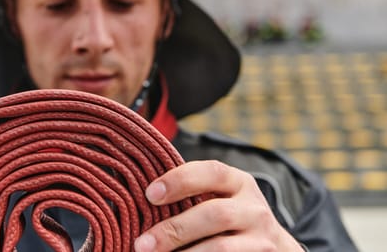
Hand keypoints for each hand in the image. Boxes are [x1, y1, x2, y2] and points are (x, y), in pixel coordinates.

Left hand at [134, 160, 303, 251]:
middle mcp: (254, 207)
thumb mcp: (219, 197)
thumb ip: (191, 192)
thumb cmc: (229, 217)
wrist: (274, 248)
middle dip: (174, 229)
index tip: (150, 194)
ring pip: (221, 247)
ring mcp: (261, 238)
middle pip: (214, 214)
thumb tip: (141, 197)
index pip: (211, 172)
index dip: (179, 180)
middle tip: (142, 244)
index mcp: (238, 182)